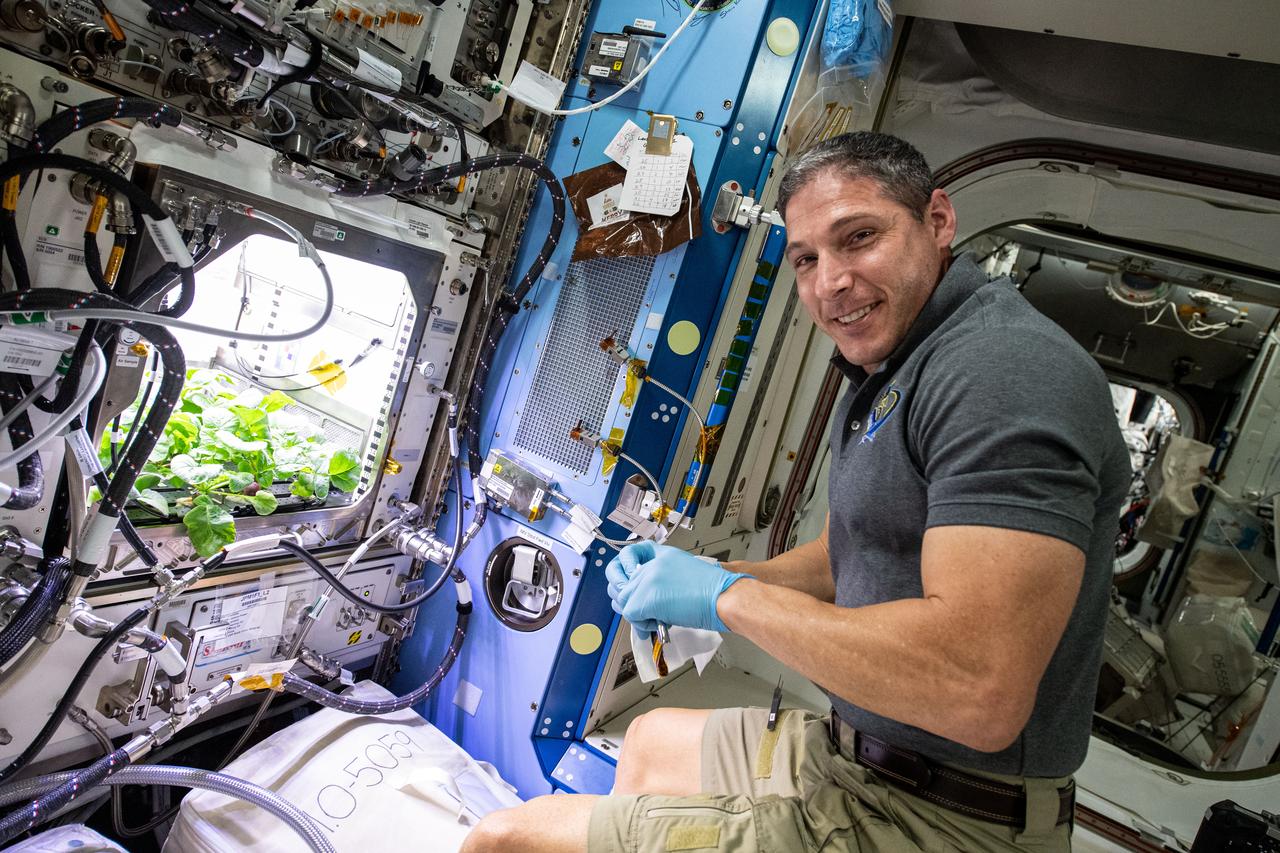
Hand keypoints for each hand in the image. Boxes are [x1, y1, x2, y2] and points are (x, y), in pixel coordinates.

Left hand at [604, 542, 750, 632]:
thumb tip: (648, 600)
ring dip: (636, 613)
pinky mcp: (646, 598)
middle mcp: (651, 564)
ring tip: (654, 617)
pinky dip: (642, 624)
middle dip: (625, 597)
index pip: (629, 555)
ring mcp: (647, 579)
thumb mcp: (685, 571)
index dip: (623, 569)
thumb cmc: (715, 590)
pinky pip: (630, 615)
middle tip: (638, 608)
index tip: (628, 579)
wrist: (724, 596)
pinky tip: (660, 622)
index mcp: (662, 554)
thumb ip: (662, 579)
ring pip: (622, 599)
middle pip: (618, 579)